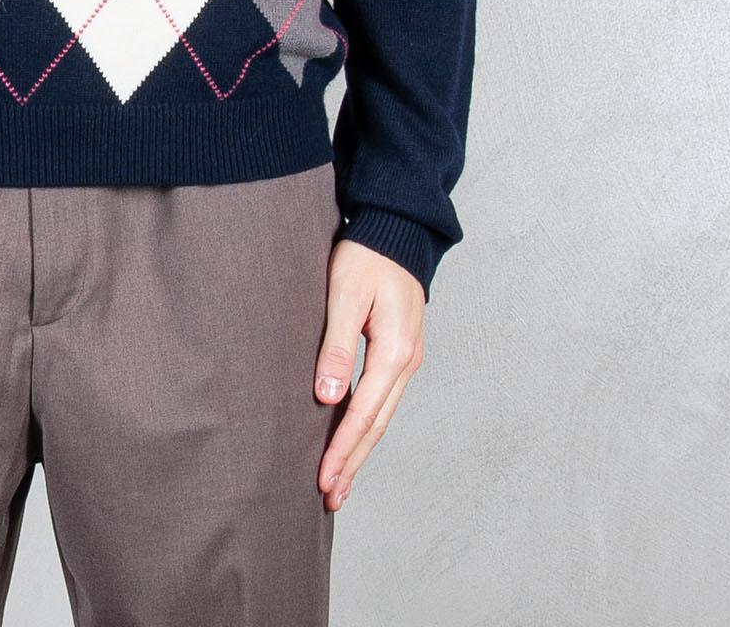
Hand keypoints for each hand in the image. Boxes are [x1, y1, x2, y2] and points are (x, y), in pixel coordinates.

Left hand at [313, 240, 424, 511]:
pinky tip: (354, 440)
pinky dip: (367, 426)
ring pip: (382, 416)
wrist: (396, 230)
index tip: (322, 479)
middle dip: (352, 462)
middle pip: (377, 425)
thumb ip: (337, 346)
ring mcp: (407, 359)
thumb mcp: (346, 295)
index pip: (364, 413)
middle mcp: (407, 362)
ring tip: (339, 483)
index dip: (341, 448)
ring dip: (360, 450)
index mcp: (395, 351)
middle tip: (329, 498)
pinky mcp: (399, 353)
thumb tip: (327, 397)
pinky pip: (383, 400)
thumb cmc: (367, 256)